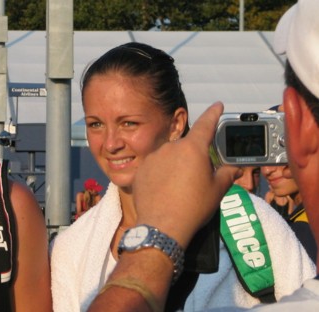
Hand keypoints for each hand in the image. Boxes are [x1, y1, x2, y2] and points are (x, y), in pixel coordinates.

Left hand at [132, 102, 240, 248]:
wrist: (162, 226)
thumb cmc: (192, 207)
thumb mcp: (217, 190)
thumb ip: (227, 174)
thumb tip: (234, 168)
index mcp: (192, 148)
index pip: (206, 123)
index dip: (214, 113)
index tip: (218, 105)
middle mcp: (171, 147)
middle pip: (187, 145)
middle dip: (193, 157)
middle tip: (197, 177)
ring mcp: (153, 157)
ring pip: (169, 156)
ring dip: (176, 165)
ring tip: (179, 188)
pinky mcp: (141, 169)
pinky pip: (155, 166)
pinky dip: (161, 174)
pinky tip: (165, 190)